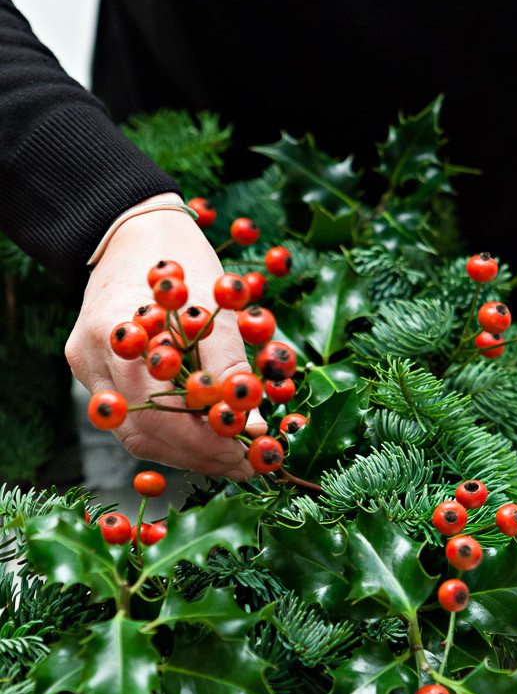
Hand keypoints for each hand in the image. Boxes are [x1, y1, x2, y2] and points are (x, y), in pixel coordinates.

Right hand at [65, 195, 266, 479]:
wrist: (134, 230)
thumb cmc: (181, 261)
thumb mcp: (216, 304)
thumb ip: (229, 366)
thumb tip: (249, 423)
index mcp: (118, 335)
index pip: (160, 414)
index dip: (208, 444)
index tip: (252, 455)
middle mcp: (92, 357)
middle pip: (144, 433)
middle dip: (202, 455)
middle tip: (248, 463)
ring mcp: (87, 367)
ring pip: (134, 435)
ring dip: (187, 452)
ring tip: (232, 456)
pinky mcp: (92, 371)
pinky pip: (129, 419)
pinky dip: (169, 435)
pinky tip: (202, 439)